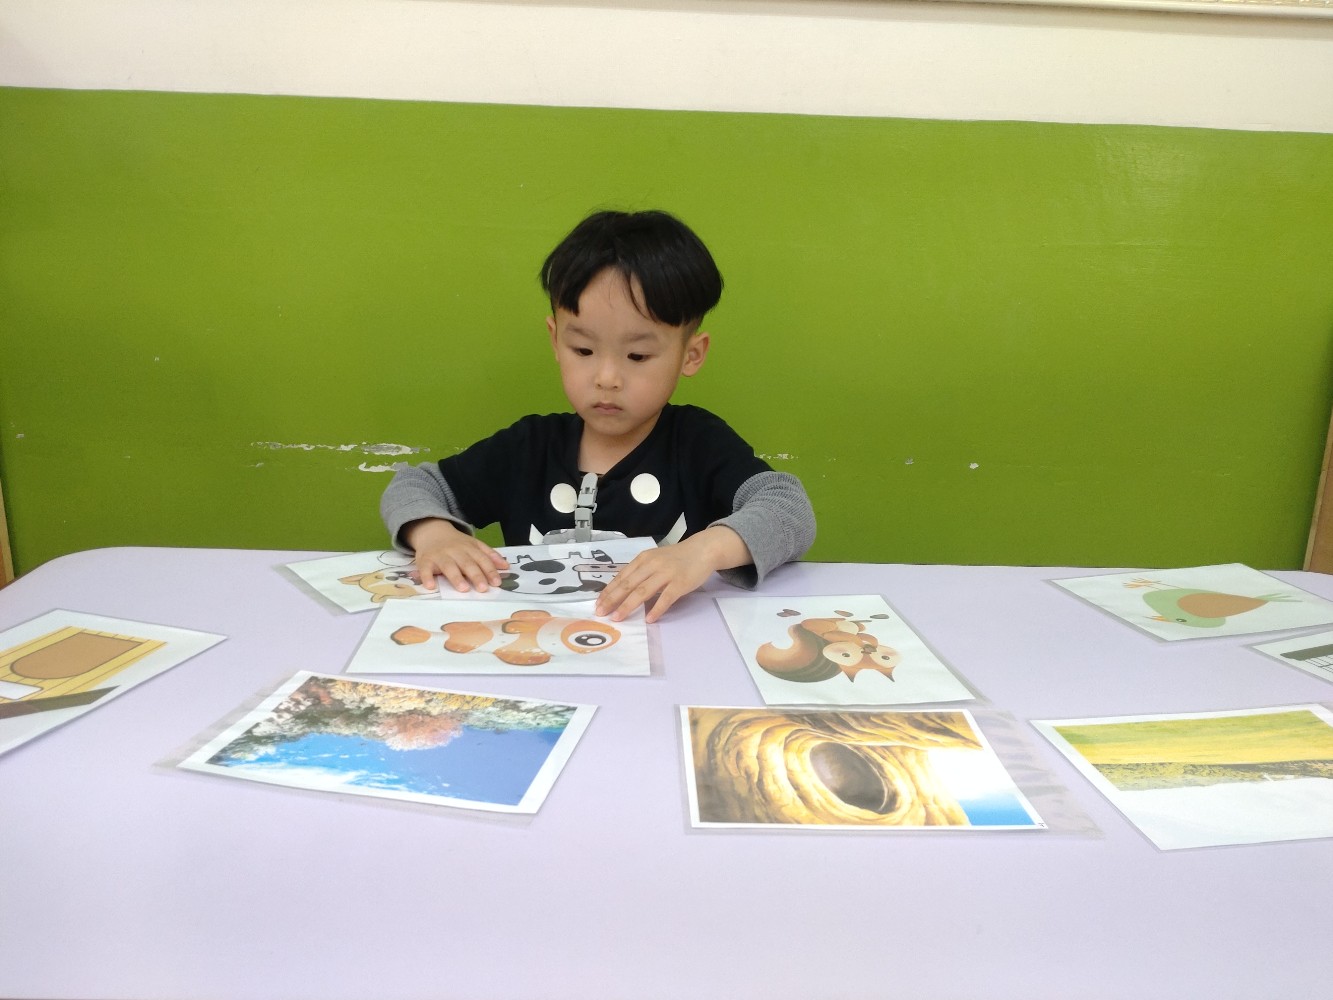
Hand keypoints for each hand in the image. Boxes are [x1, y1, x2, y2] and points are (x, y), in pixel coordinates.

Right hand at [405, 518, 507, 593]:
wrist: (431, 531)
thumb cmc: (456, 543)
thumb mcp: (474, 545)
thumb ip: (489, 555)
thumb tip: (506, 566)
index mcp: (469, 548)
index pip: (482, 559)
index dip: (490, 570)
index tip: (497, 582)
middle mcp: (455, 551)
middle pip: (467, 563)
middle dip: (476, 575)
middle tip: (483, 588)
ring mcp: (439, 556)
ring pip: (448, 566)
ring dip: (456, 577)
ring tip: (464, 588)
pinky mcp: (425, 561)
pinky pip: (425, 569)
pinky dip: (427, 577)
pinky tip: (431, 586)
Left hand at [595, 526, 749, 623]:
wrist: (702, 550)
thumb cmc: (676, 557)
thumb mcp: (655, 559)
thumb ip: (641, 572)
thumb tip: (622, 590)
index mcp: (643, 559)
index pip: (622, 576)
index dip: (609, 591)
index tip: (598, 603)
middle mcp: (652, 565)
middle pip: (628, 584)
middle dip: (612, 600)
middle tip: (601, 613)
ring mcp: (666, 574)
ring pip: (643, 592)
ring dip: (628, 606)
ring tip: (618, 618)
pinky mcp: (680, 583)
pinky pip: (666, 598)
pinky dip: (656, 609)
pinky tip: (648, 619)